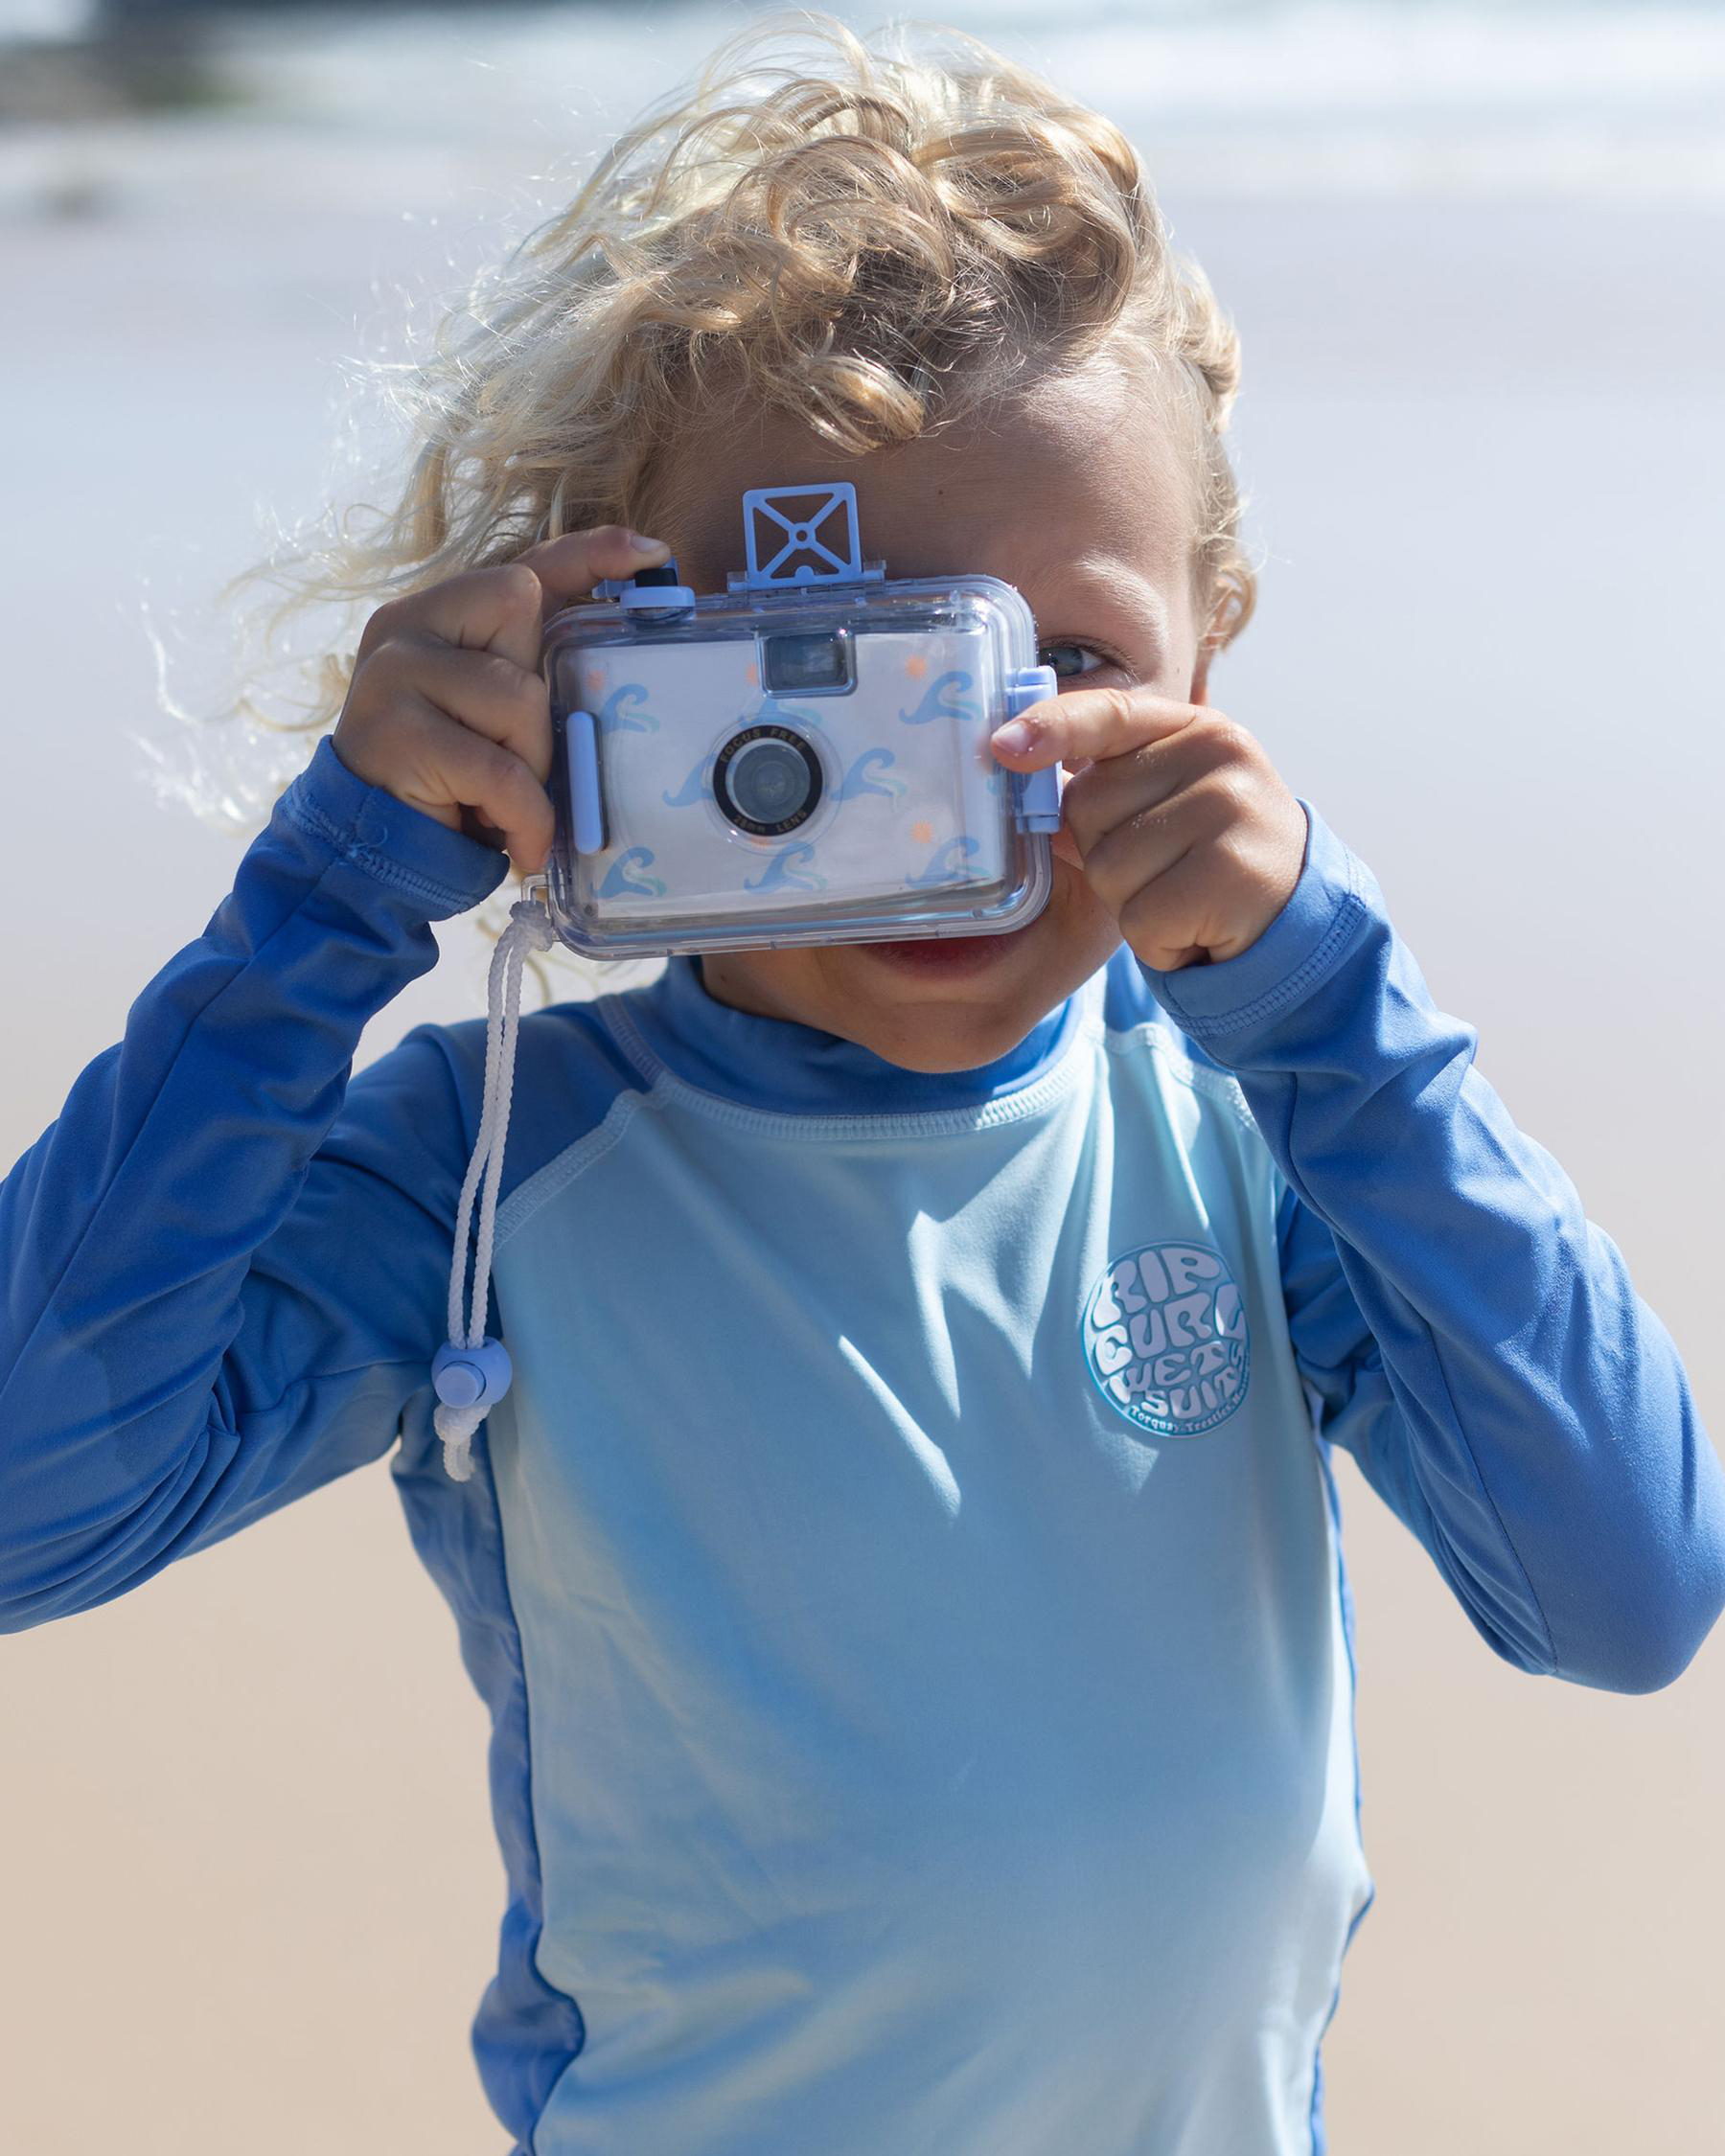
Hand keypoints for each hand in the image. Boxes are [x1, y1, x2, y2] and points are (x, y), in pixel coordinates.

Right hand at [332, 524, 669, 876]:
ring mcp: (393, 672)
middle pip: (522, 610)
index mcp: (437, 614)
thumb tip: (622, 661)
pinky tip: (520, 844)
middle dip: (542, 700)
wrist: (370, 851)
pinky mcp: (395, 732)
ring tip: (505, 807)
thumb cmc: (451, 786)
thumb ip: (537, 681)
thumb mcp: (499, 722)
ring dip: (531, 766)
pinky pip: (500, 769)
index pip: (524, 568)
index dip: (590, 555)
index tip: (652, 553)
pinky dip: (524, 816)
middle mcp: (407, 625)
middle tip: (519, 760)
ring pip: (518, 696)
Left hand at [990, 689, 1307, 971]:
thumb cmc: (1209, 858)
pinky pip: (1138, 918)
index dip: (1051, 727)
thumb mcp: (1166, 807)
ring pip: (1107, 869)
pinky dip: (1156, 941)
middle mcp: (1218, 755)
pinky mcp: (1232, 875)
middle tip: (1164, 870)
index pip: (1107, 713)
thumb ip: (1106, 794)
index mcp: (1195, 728)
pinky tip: (1195, 928)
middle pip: (1086, 808)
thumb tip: (1037, 808)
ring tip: (1182, 899)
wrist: (1297, 918)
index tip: (1002, 746)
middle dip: (1103, 855)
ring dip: (1130, 904)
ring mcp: (1229, 810)